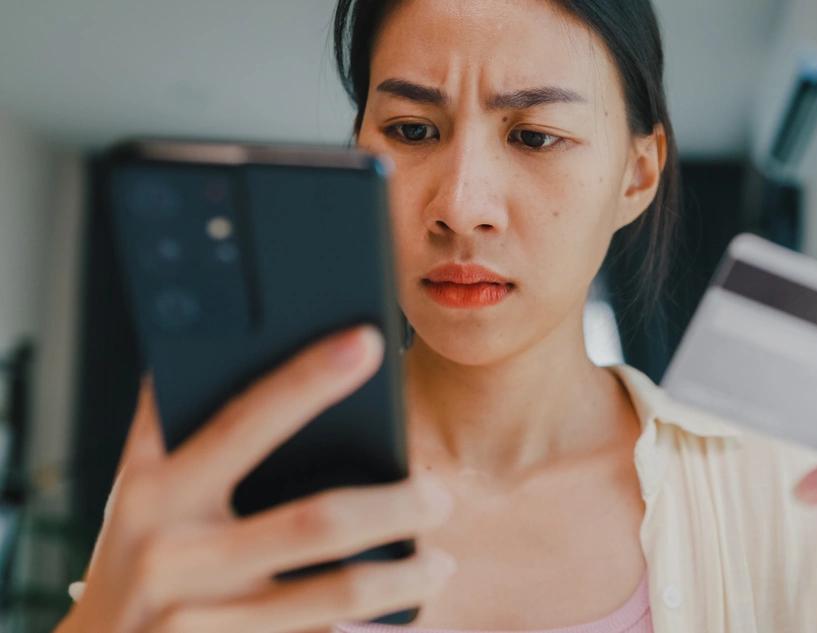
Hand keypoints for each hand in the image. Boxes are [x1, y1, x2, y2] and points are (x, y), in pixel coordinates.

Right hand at [55, 326, 455, 632]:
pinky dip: (371, 624)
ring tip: (439, 561)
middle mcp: (173, 555)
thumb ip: (169, 427)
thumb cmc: (130, 561)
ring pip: (337, 593)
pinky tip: (403, 611)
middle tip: (439, 496)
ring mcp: (200, 620)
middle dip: (398, 505)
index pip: (243, 420)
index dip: (307, 378)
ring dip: (404, 576)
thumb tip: (212, 325)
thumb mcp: (134, 494)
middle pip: (318, 521)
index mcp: (155, 492)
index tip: (368, 341)